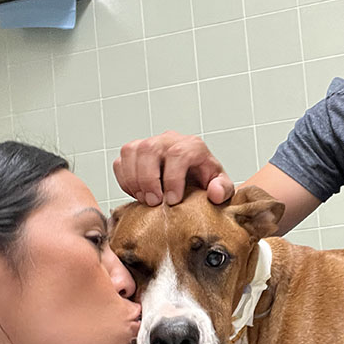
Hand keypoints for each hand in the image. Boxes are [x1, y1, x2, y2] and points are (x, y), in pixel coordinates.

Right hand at [113, 131, 233, 206]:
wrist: (193, 179)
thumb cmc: (205, 181)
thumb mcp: (220, 186)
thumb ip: (222, 189)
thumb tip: (214, 193)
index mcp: (192, 146)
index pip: (179, 153)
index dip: (173, 179)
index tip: (172, 201)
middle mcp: (169, 140)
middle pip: (150, 149)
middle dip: (149, 179)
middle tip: (154, 203)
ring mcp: (149, 144)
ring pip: (132, 151)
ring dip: (134, 179)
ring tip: (145, 200)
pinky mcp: (134, 153)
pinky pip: (120, 161)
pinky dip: (124, 180)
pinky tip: (137, 194)